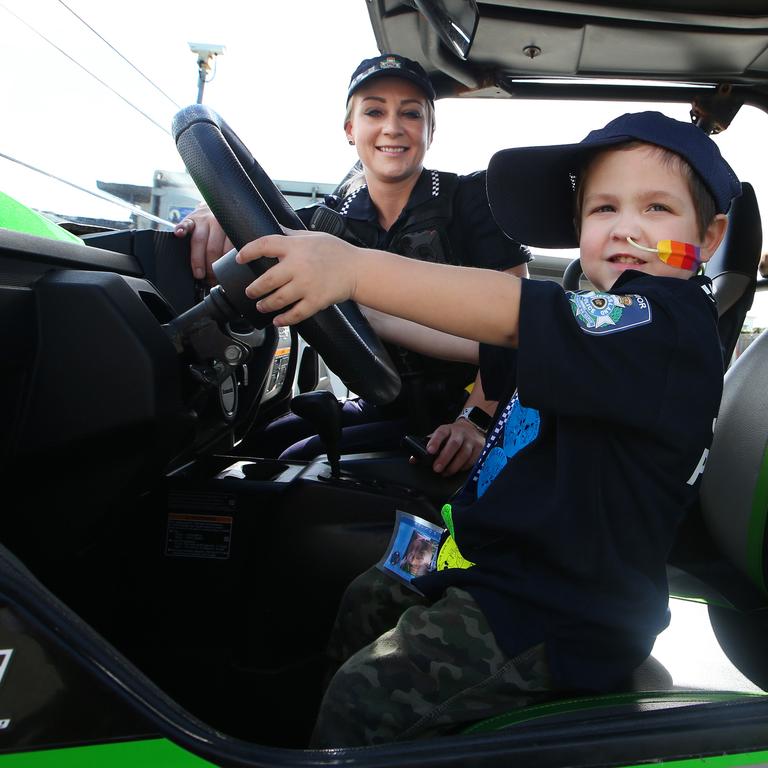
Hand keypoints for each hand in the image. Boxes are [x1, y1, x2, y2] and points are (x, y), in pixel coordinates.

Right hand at [173, 204, 232, 284]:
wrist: (214, 209)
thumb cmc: (224, 230)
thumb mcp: (232, 237)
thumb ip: (232, 250)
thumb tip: (231, 273)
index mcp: (230, 229)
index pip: (228, 250)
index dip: (224, 266)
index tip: (221, 277)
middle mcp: (217, 223)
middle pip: (213, 248)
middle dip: (211, 267)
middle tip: (209, 278)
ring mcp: (203, 220)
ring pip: (199, 241)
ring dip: (198, 260)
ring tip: (198, 273)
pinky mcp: (190, 218)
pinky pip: (185, 224)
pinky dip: (181, 229)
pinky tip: (179, 234)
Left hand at [238, 230, 358, 324]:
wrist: (358, 269)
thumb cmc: (337, 252)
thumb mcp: (313, 236)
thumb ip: (291, 235)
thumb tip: (274, 229)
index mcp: (296, 247)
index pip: (264, 245)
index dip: (248, 251)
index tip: (239, 258)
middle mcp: (299, 266)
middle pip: (267, 280)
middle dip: (254, 289)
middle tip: (250, 292)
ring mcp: (307, 285)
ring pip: (278, 299)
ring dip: (265, 304)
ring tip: (261, 305)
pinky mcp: (316, 301)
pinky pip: (295, 314)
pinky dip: (284, 319)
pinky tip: (278, 320)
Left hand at [416, 418, 484, 476]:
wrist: (470, 428)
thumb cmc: (451, 436)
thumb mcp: (438, 437)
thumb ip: (426, 447)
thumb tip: (413, 460)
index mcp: (447, 429)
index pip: (440, 433)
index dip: (435, 441)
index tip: (429, 451)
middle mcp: (460, 433)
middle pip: (454, 444)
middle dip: (444, 458)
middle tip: (436, 469)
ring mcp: (471, 440)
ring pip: (464, 453)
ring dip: (454, 465)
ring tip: (445, 473)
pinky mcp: (480, 447)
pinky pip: (473, 459)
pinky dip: (464, 467)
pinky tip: (457, 470)